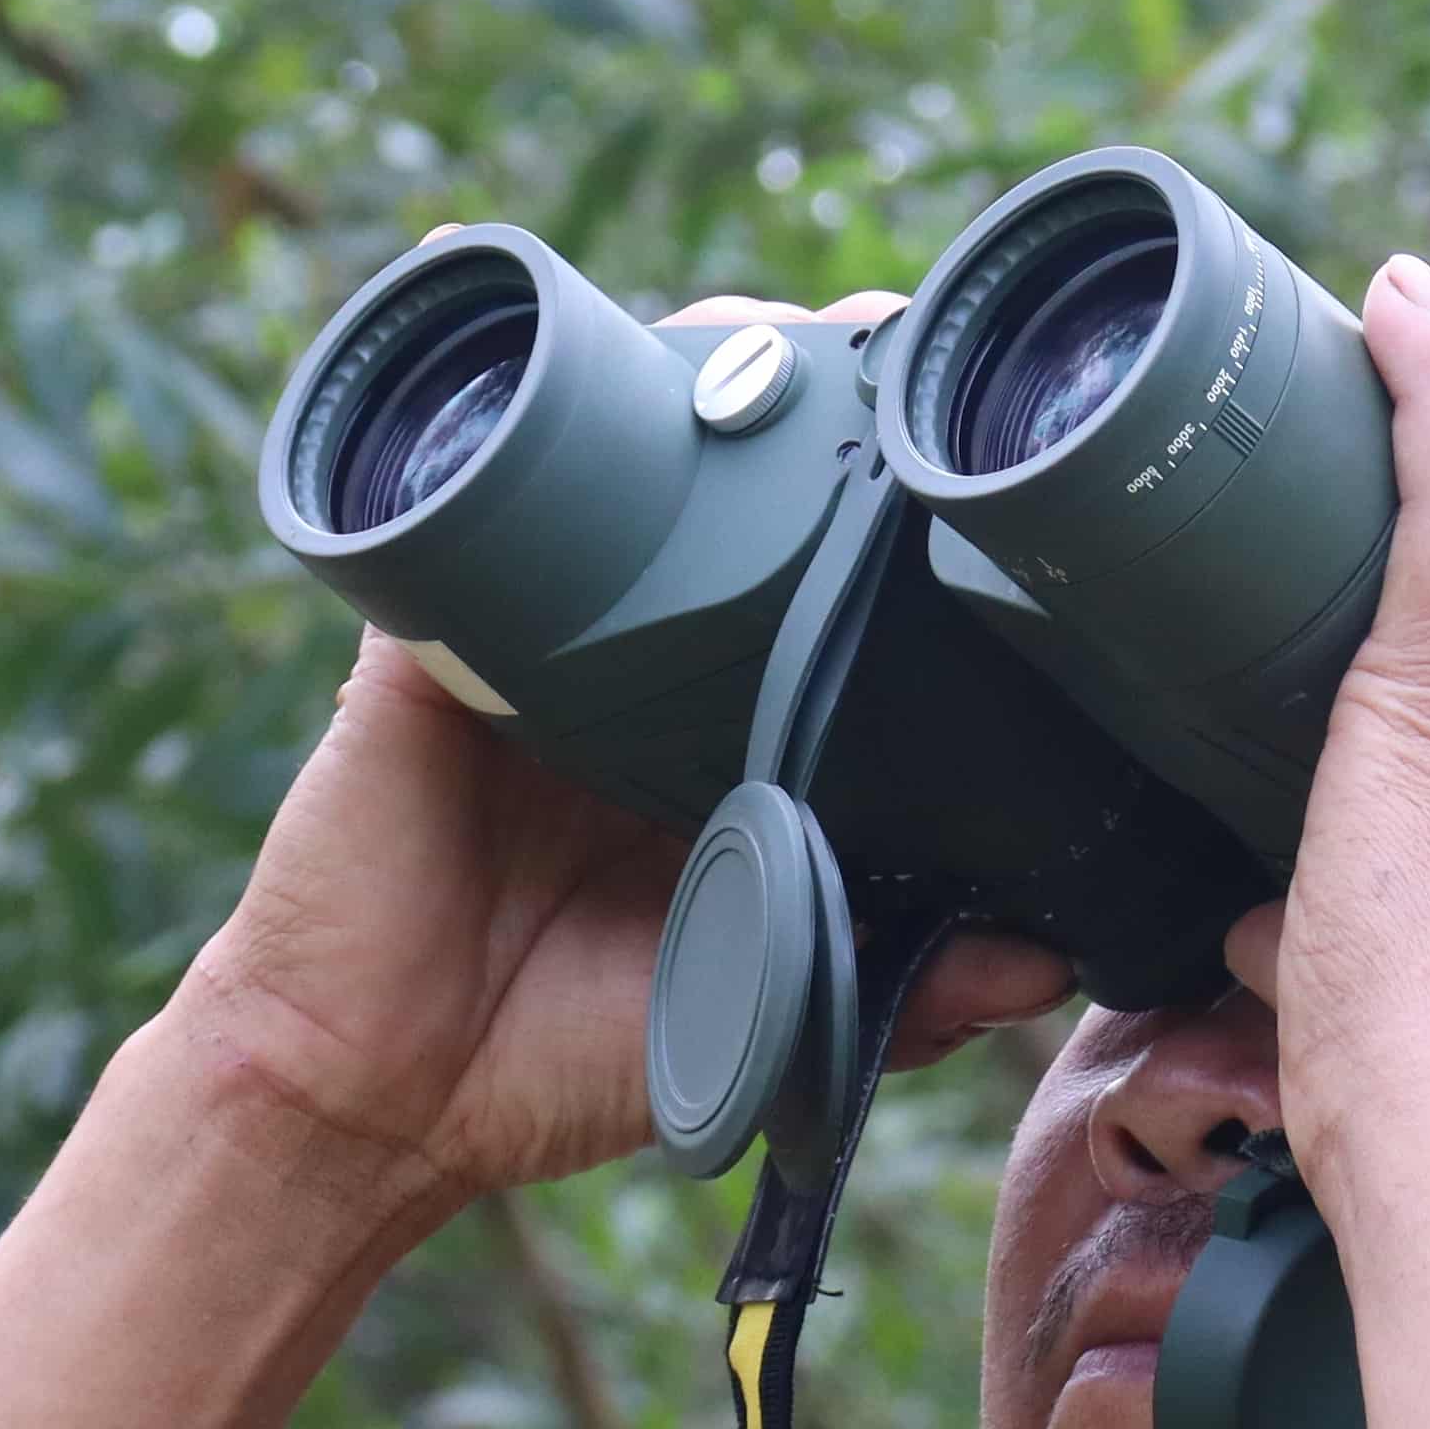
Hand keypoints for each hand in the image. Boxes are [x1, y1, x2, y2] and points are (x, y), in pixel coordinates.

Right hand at [167, 286, 1071, 1216]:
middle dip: (808, 397)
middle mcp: (635, 670)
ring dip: (684, 375)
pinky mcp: (433, 641)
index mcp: (720, 740)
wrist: (378, 1097)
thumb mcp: (759, 1019)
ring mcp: (532, 642)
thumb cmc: (558, 1062)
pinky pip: (458, 506)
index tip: (983, 458)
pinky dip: (498, 421)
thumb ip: (901, 994)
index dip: (895, 518)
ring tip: (770, 330)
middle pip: (729, 492)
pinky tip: (560, 351)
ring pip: (612, 464)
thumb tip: (1051, 961)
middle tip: (892, 340)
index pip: (823, 593)